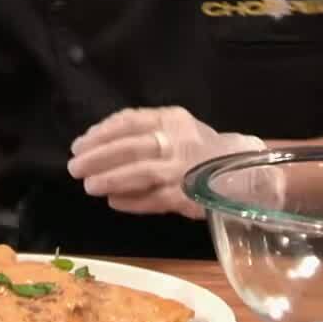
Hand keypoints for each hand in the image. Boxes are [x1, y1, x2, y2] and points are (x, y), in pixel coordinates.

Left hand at [67, 106, 269, 218]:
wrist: (247, 173)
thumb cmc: (202, 151)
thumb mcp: (178, 130)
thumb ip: (145, 133)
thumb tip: (98, 144)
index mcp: (174, 119)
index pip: (131, 121)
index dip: (101, 133)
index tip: (80, 144)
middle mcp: (180, 141)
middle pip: (132, 147)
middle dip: (99, 157)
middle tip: (74, 167)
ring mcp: (185, 169)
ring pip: (141, 172)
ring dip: (111, 179)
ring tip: (88, 185)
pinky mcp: (190, 196)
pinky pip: (155, 199)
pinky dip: (132, 201)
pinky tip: (113, 202)